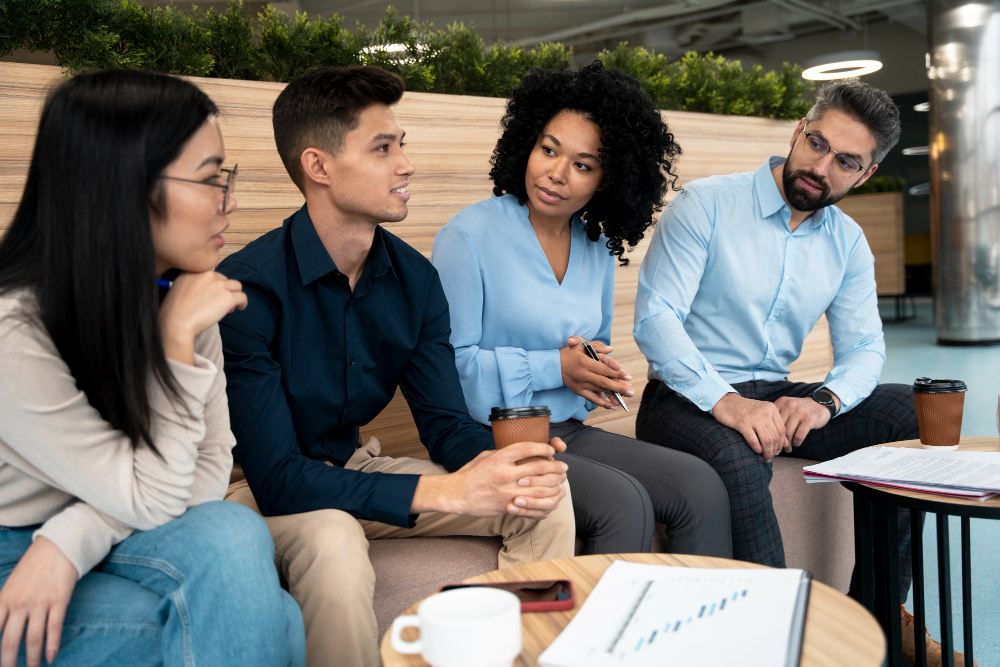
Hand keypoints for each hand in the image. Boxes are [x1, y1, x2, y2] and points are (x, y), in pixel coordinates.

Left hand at [0, 537, 77, 666]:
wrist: (59, 545)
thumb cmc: (34, 566)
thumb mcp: (11, 584)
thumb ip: (4, 606)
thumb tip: (2, 626)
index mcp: (4, 599)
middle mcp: (19, 603)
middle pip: (9, 641)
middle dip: (8, 662)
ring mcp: (40, 602)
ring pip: (33, 638)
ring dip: (31, 658)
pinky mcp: (59, 600)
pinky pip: (54, 627)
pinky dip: (52, 645)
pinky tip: (51, 657)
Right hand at [159, 271, 247, 364]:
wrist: (176, 322)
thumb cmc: (174, 311)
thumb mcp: (179, 287)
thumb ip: (193, 283)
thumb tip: (208, 291)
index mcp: (195, 270)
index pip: (212, 274)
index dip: (214, 285)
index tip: (212, 295)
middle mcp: (208, 274)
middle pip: (224, 280)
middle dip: (223, 291)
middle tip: (219, 304)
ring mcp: (219, 285)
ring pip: (236, 286)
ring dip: (234, 295)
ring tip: (229, 307)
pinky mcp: (228, 297)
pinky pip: (242, 297)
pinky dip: (243, 303)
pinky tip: (240, 308)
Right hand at [412, 438, 568, 518]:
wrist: (456, 495)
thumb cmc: (471, 473)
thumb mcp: (486, 456)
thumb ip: (504, 453)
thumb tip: (524, 451)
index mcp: (499, 458)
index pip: (527, 448)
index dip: (544, 448)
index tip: (552, 451)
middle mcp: (504, 474)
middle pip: (538, 468)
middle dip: (555, 467)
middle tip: (563, 467)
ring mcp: (506, 492)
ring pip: (539, 488)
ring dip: (554, 484)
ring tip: (561, 481)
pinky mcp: (507, 506)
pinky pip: (532, 505)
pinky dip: (545, 501)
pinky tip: (550, 497)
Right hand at [559, 337, 632, 408]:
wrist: (552, 366)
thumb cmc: (569, 353)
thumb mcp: (580, 344)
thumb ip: (596, 346)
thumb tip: (611, 349)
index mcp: (584, 362)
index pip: (603, 369)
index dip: (616, 373)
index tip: (628, 376)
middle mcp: (583, 375)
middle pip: (604, 382)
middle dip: (619, 387)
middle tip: (631, 391)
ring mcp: (581, 385)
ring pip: (600, 391)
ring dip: (613, 395)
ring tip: (626, 398)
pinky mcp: (579, 391)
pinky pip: (592, 399)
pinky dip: (602, 403)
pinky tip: (613, 405)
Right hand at [712, 393, 785, 460]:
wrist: (725, 401)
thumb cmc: (744, 409)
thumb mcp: (762, 413)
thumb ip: (774, 425)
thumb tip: (786, 443)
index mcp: (771, 408)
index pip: (782, 430)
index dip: (781, 443)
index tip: (777, 450)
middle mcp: (764, 412)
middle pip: (775, 436)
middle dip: (774, 450)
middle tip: (771, 456)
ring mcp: (753, 417)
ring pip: (767, 440)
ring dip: (767, 452)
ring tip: (765, 457)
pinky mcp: (742, 423)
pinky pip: (754, 441)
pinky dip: (757, 448)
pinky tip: (756, 451)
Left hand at [774, 395, 834, 451]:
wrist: (820, 403)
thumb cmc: (800, 409)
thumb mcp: (788, 407)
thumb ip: (778, 416)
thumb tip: (768, 436)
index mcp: (781, 402)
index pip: (771, 420)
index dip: (770, 434)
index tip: (770, 443)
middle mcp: (789, 405)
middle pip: (779, 427)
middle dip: (778, 441)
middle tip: (778, 449)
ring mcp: (799, 412)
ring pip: (788, 433)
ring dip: (787, 444)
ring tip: (787, 449)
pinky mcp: (809, 419)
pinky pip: (798, 435)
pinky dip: (796, 442)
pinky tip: (796, 444)